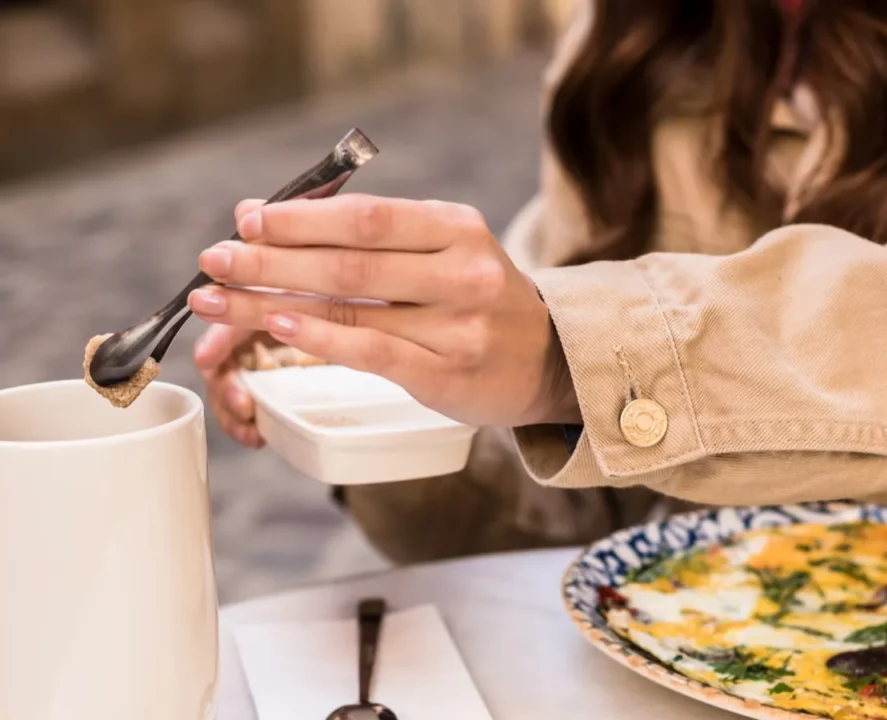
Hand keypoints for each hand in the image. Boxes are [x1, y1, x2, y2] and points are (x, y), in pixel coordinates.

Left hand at [186, 195, 580, 427]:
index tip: (247, 220)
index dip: (299, 218)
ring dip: (270, 300)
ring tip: (217, 296)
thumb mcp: (447, 249)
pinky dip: (318, 337)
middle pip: (349, 261)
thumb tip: (268, 219)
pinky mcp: (447, 372)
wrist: (548, 359)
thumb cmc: (479, 300)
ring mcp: (458, 325)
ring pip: (350, 307)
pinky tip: (276, 326)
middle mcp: (462, 271)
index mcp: (458, 228)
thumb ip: (375, 235)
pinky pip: (371, 351)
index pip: (366, 216)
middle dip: (270, 259)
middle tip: (215, 258)